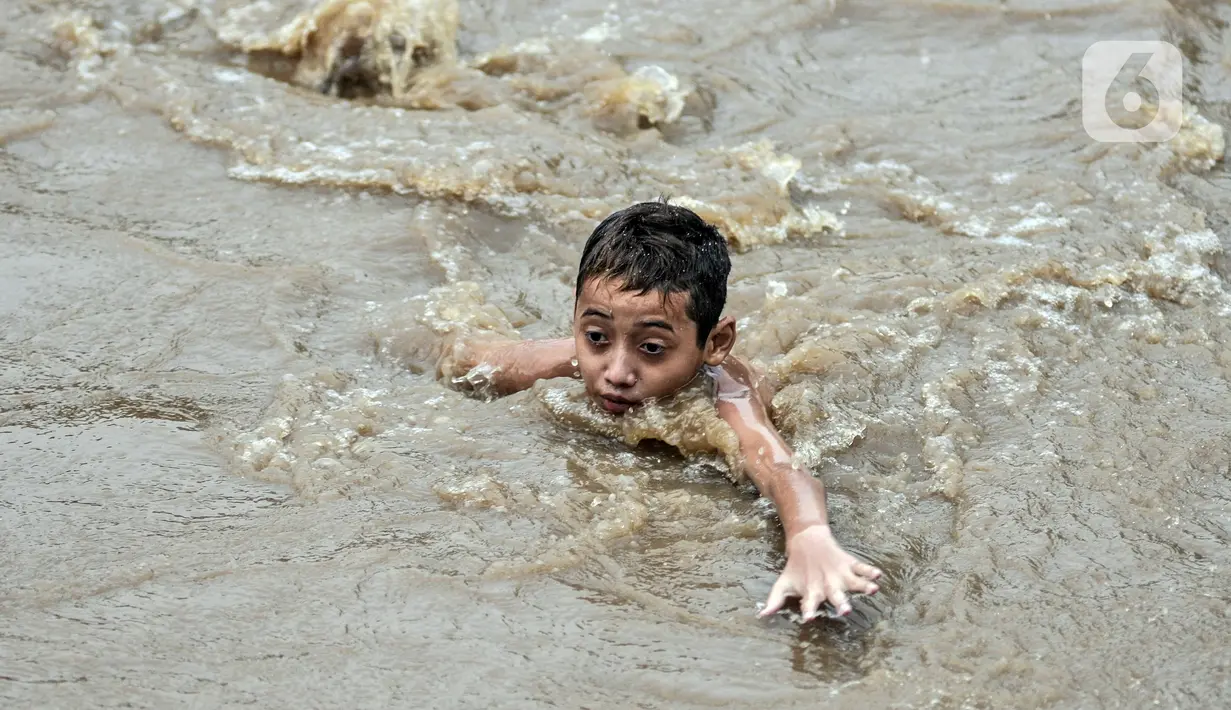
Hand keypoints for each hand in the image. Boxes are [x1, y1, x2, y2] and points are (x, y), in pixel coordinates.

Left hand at [758, 525, 881, 620]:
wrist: (807, 541)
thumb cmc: (795, 569)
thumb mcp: (783, 584)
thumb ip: (775, 601)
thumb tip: (762, 616)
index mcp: (812, 591)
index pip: (809, 603)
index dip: (809, 610)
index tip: (809, 618)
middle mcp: (827, 584)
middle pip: (835, 596)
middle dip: (840, 603)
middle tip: (845, 611)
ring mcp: (840, 574)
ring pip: (854, 582)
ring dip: (863, 586)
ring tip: (873, 590)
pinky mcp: (849, 564)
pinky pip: (862, 567)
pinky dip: (870, 571)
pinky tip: (878, 574)